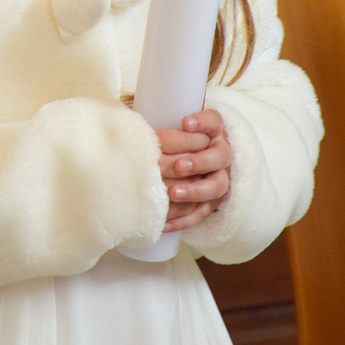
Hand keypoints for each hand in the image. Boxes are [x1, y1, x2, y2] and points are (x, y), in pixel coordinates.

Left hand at [157, 108, 231, 231]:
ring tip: (173, 193)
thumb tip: (124, 125)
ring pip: (216, 187)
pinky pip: (200, 213)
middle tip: (179, 166)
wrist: (186, 162)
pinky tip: (164, 223)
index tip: (185, 123)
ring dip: (194, 191)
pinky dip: (183, 218)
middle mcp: (220, 154)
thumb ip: (156, 128)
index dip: (202, 122)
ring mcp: (218, 178)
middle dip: (199, 162)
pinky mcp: (210, 202)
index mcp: (212, 132)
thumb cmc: (171, 142)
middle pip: (220, 157)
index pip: (213, 121)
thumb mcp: (168, 129)